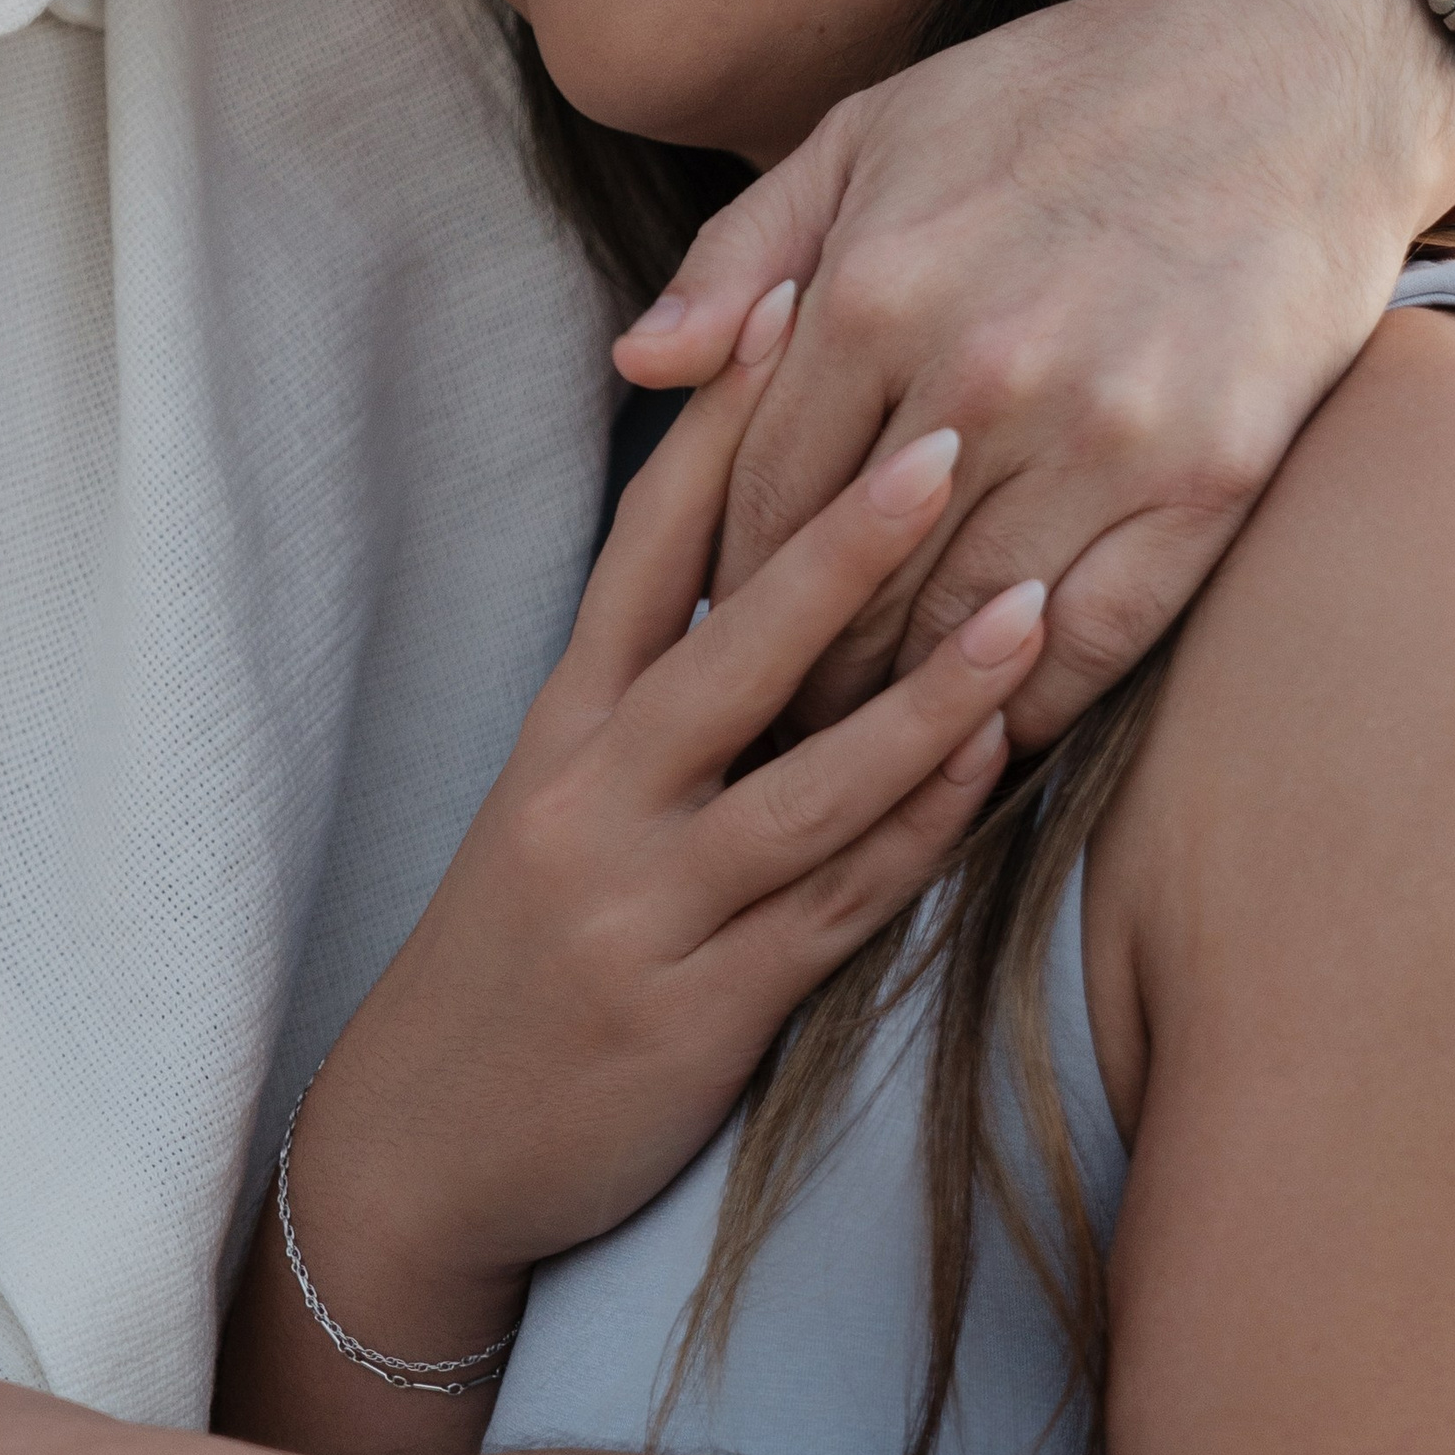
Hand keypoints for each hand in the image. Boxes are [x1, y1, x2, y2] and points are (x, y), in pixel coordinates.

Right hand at [275, 330, 1046, 1378]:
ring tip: (1028, 609)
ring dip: (924, 695)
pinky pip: (832, 909)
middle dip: (838, 541)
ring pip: (803, 784)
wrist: (425, 1147)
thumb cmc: (516, 953)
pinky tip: (992, 770)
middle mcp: (596, 802)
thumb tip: (767, 566)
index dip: (713, 429)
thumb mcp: (553, 804)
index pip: (642, 550)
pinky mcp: (703, 1013)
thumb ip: (648, 693)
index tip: (786, 308)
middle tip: (944, 438)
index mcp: (561, 731)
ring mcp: (649, 908)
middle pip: (727, 648)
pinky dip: (916, 837)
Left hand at [619, 0, 1454, 745]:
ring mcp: (1100, 433)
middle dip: (797, 669)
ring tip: (858, 749)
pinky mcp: (1208, 477)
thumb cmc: (1057, 96)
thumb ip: (740, 256)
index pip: (758, 497)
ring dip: (899, 709)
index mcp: (874, 292)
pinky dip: (1034, 704)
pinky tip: (995, 734)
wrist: (1294, 71)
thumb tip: (639, 366)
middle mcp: (978, 373)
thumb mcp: (868, 132)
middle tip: (766, 728)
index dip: (726, 587)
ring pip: (959, 629)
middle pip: (850, 584)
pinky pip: (1096, 637)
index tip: (714, 638)